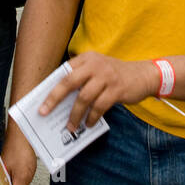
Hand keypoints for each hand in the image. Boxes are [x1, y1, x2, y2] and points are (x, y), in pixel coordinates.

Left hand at [41, 52, 159, 130]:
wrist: (144, 74)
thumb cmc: (115, 75)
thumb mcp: (98, 70)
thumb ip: (82, 79)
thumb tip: (60, 101)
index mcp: (87, 58)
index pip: (64, 72)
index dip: (51, 87)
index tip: (41, 101)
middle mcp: (95, 64)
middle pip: (69, 82)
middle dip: (54, 98)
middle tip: (44, 112)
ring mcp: (107, 76)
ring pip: (84, 97)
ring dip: (75, 115)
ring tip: (71, 126)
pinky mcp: (117, 89)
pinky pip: (99, 106)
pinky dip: (92, 117)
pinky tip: (89, 124)